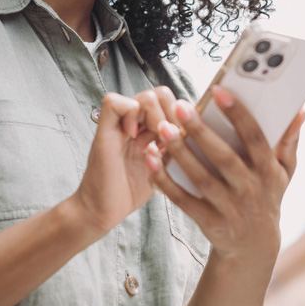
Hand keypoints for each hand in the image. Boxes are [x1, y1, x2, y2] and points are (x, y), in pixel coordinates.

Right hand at [69, 89, 183, 233]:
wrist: (103, 211)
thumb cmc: (131, 191)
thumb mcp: (162, 167)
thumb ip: (176, 149)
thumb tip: (202, 135)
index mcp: (148, 128)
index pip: (171, 102)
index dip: (181, 117)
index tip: (181, 141)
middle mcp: (134, 122)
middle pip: (161, 94)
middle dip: (172, 116)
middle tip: (169, 141)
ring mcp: (118, 125)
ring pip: (145, 95)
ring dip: (157, 117)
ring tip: (154, 141)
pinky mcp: (103, 131)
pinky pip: (114, 102)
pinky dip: (130, 115)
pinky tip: (135, 137)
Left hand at [152, 85, 303, 261]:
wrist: (253, 247)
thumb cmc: (267, 197)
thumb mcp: (283, 173)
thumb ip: (289, 141)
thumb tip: (300, 111)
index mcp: (269, 172)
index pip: (255, 138)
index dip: (238, 114)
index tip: (219, 91)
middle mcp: (250, 190)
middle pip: (224, 158)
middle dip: (201, 131)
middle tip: (180, 107)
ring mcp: (230, 209)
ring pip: (201, 179)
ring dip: (181, 154)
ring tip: (163, 129)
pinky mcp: (209, 223)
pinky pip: (184, 201)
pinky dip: (166, 182)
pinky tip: (152, 161)